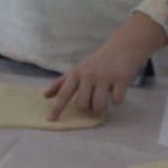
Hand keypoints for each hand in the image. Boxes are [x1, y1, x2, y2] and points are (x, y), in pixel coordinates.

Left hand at [45, 18, 165, 120]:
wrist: (123, 47)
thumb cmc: (97, 62)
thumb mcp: (78, 69)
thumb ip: (62, 83)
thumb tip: (45, 96)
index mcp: (76, 73)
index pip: (64, 93)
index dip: (57, 108)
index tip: (50, 120)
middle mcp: (88, 74)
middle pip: (82, 105)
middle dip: (88, 107)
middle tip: (93, 98)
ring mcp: (105, 76)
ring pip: (98, 106)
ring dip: (102, 107)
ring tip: (105, 96)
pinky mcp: (121, 78)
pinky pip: (116, 101)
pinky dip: (117, 100)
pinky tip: (118, 89)